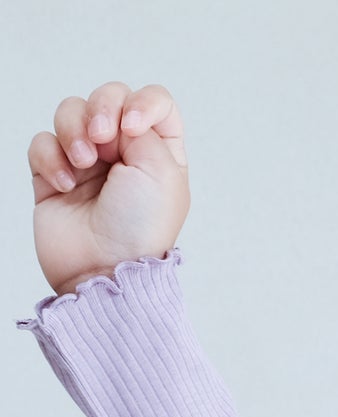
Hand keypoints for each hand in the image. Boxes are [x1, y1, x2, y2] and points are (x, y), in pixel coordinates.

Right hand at [26, 81, 189, 296]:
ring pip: (70, 112)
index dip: (142, 102)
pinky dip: (50, 158)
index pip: (155, 102)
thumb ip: (143, 126)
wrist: (103, 266)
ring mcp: (89, 162)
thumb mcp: (162, 171)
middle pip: (108, 97)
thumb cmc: (140, 228)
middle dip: (100, 109)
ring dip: (72, 131)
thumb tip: (116, 115)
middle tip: (101, 140)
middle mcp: (126, 154)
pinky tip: (64, 185)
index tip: (132, 126)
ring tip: (81, 164)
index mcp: (161, 153)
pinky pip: (43, 141)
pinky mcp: (55, 174)